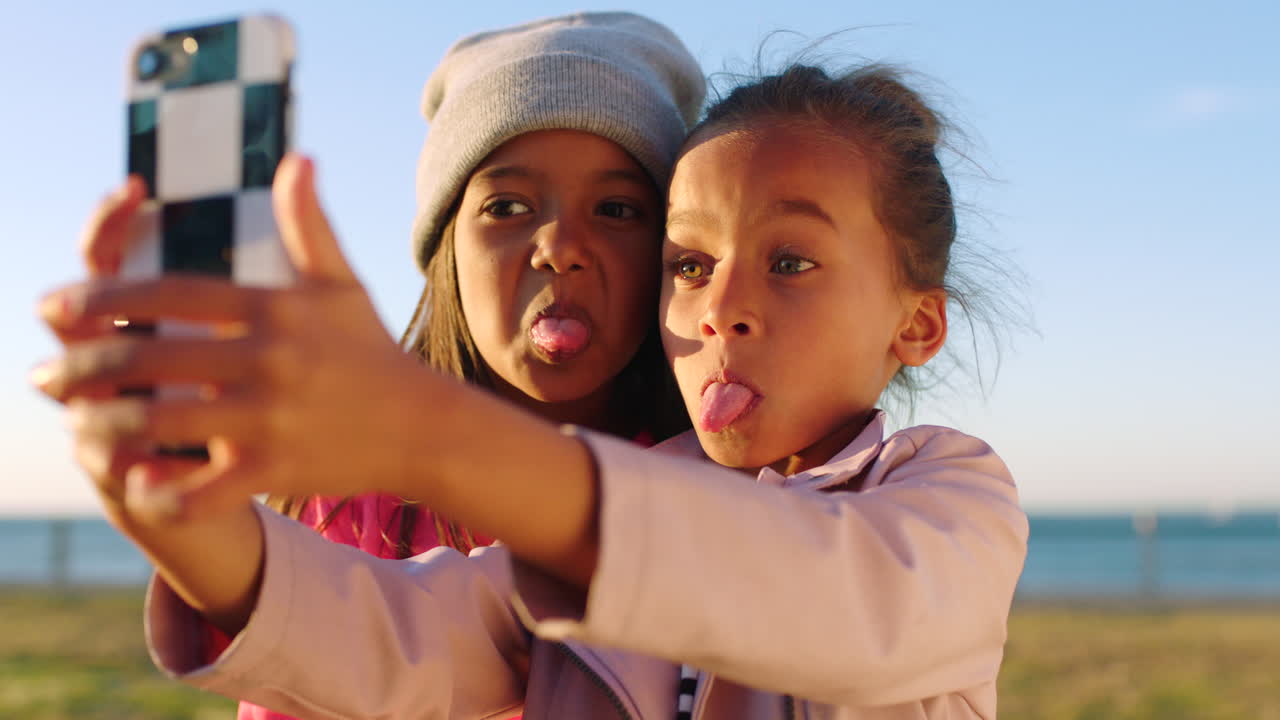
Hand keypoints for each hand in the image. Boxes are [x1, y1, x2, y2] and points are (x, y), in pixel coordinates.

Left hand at [35, 154, 437, 520]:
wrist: (423, 426)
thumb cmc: (371, 351)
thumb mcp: (341, 283)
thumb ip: (309, 223)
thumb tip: (298, 159)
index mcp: (273, 309)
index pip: (170, 293)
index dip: (102, 296)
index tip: (51, 303)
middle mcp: (267, 360)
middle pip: (150, 357)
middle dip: (82, 366)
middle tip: (42, 376)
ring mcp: (270, 417)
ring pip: (162, 421)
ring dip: (104, 424)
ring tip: (75, 424)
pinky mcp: (276, 470)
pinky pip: (203, 488)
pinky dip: (163, 491)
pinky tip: (135, 481)